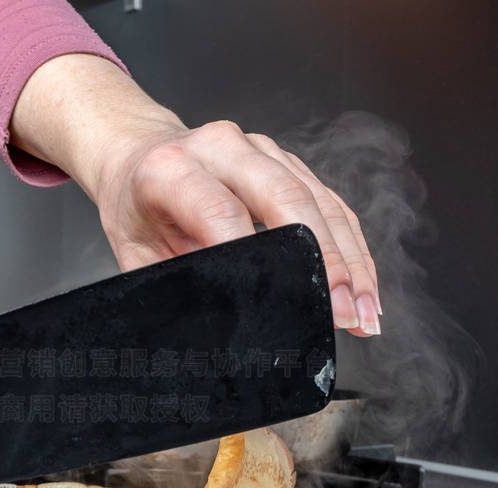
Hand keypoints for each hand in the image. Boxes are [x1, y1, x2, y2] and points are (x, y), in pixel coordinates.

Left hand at [9, 54, 380, 335]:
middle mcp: (220, 147)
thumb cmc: (134, 205)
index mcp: (170, 169)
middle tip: (342, 316)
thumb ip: (167, 283)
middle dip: (322, 262)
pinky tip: (363, 288)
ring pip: (319, 200)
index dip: (252, 258)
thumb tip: (209, 330)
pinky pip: (330, 202)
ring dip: (350, 261)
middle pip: (286, 198)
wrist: (137, 150)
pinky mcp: (287, 161)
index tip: (276, 306)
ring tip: (364, 314)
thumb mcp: (133, 250)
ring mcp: (259, 149)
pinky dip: (352, 247)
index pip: (220, 211)